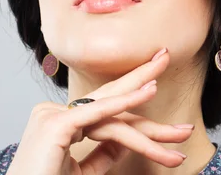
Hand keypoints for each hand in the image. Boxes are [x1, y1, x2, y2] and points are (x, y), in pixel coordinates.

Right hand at [6, 49, 191, 174]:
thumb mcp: (80, 171)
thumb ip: (101, 154)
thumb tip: (124, 143)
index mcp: (60, 122)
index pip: (104, 107)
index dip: (131, 96)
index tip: (154, 83)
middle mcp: (55, 113)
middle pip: (108, 96)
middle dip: (139, 77)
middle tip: (164, 57)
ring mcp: (53, 116)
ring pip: (111, 114)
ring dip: (144, 104)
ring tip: (168, 88)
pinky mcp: (55, 126)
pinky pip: (98, 112)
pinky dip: (125, 101)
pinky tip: (148, 90)